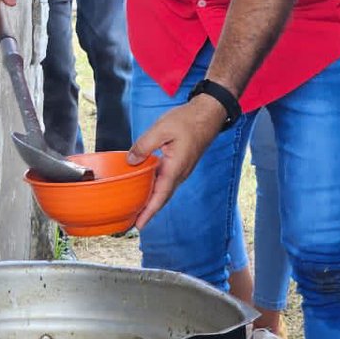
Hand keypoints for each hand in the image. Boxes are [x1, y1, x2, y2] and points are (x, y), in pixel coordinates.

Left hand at [126, 95, 225, 228]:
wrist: (208, 114)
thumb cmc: (188, 120)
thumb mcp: (161, 129)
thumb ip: (144, 145)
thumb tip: (131, 160)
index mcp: (176, 167)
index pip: (160, 195)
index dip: (149, 211)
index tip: (139, 224)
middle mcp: (180, 173)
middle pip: (162, 197)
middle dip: (148, 211)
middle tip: (133, 222)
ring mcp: (182, 169)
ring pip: (164, 189)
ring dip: (152, 200)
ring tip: (137, 208)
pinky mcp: (181, 164)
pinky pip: (166, 180)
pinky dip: (156, 187)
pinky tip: (146, 185)